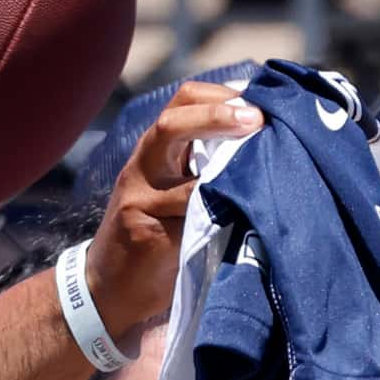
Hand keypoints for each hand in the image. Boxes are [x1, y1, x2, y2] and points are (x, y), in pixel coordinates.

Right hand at [83, 81, 265, 339]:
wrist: (109, 284)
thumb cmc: (156, 231)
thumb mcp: (174, 188)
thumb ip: (206, 164)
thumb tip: (270, 143)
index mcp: (155, 150)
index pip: (182, 100)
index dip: (221, 94)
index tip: (259, 99)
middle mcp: (143, 168)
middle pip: (172, 124)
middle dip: (218, 116)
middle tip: (258, 119)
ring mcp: (141, 202)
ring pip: (188, 180)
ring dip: (231, 174)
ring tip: (269, 170)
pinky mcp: (147, 235)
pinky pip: (192, 223)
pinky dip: (223, 217)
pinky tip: (251, 217)